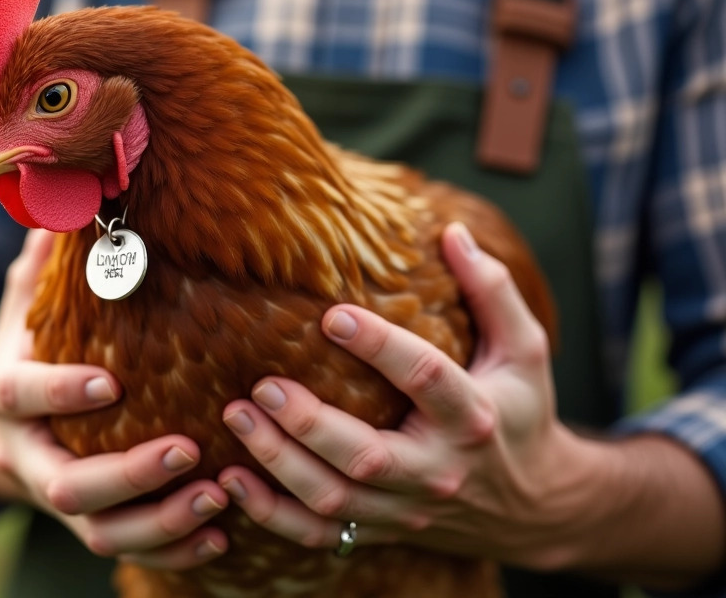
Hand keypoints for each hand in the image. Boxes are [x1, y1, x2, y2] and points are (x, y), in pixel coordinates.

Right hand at [0, 229, 229, 569]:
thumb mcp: (27, 296)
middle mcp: (23, 454)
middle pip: (62, 484)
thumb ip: (47, 260)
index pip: (18, 397)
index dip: (59, 393)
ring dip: (159, 523)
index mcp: (6, 391)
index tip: (110, 382)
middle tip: (188, 450)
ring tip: (217, 499)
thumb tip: (69, 193)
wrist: (7, 417)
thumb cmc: (32, 341)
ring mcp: (53, 497)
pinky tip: (219, 536)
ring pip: (97, 532)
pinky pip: (126, 551)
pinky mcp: (87, 521)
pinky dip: (172, 550)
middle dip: (127, 475)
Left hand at [218, 222, 598, 569]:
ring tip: (236, 416)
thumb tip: (453, 232)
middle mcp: (437, 469)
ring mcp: (406, 508)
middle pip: (365, 456)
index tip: (331, 315)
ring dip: (278, 462)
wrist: (536, 508)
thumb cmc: (520, 413)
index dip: (378, 345)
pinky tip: (232, 479)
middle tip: (264, 383)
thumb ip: (492, 292)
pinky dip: (271, 514)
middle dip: (309, 423)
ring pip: (333, 499)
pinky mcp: (382, 531)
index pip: (425, 378)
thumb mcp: (524, 352)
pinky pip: (319, 535)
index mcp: (472, 415)